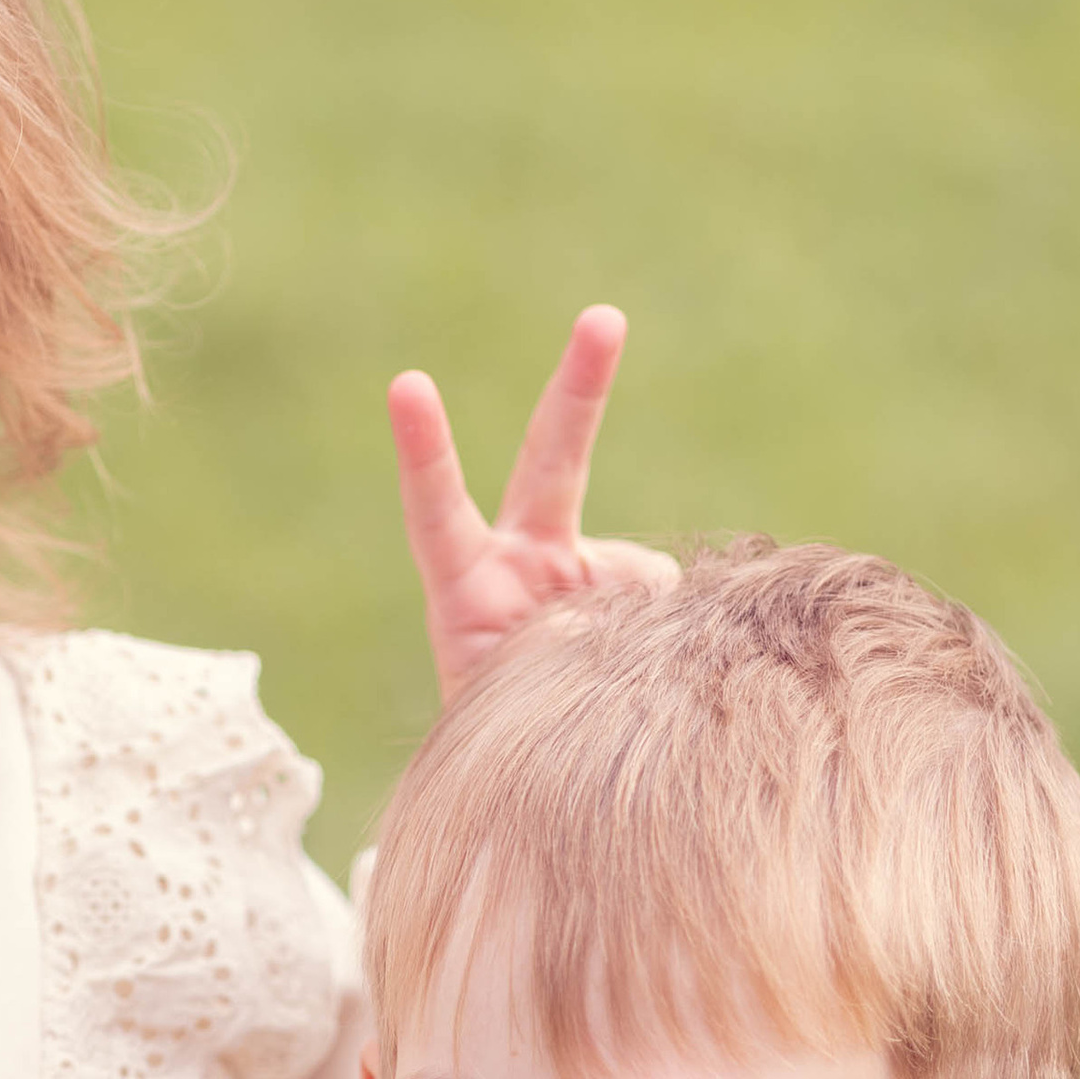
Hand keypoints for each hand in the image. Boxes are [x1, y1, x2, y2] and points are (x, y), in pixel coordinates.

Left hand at [390, 306, 675, 703]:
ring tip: (604, 693)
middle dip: (580, 386)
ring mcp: (587, 571)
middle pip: (553, 459)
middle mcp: (524, 559)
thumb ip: (563, 644)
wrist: (545, 762)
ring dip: (634, 632)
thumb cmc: (502, 737)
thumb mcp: (503, 705)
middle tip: (603, 316)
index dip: (425, 452)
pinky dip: (670, 644)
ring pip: (634, 576)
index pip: (437, 511)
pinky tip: (646, 681)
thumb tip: (649, 606)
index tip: (408, 384)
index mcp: (466, 585)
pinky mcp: (644, 590)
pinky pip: (671, 608)